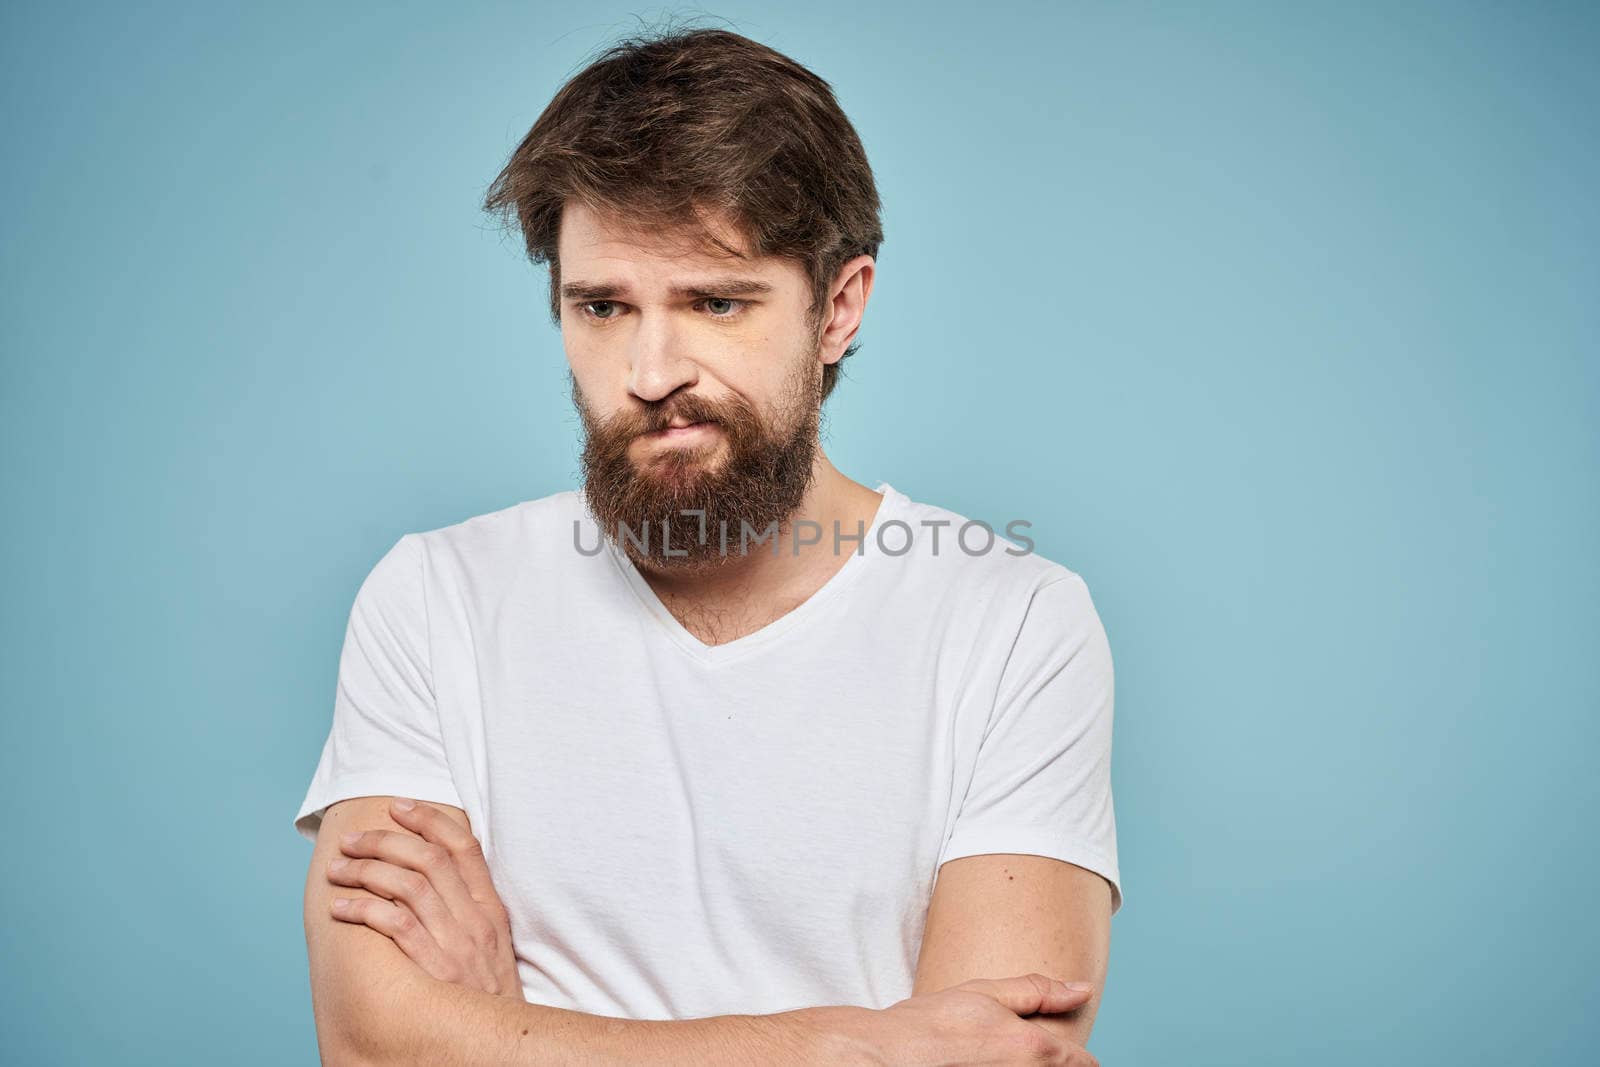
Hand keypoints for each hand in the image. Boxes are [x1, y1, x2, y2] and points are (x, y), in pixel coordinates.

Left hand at [326, 797, 523, 999]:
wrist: (496, 1045)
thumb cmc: (483, 994)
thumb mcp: (491, 945)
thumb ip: (468, 910)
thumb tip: (430, 875)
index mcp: (491, 908)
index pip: (464, 846)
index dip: (430, 819)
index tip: (399, 806)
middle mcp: (476, 919)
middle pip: (428, 857)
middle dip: (385, 839)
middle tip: (352, 839)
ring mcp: (456, 943)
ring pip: (406, 884)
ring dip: (365, 870)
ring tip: (337, 869)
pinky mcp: (432, 968)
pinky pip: (393, 924)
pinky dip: (363, 908)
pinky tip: (340, 908)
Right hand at [833, 974, 1098, 1065]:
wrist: (885, 1058)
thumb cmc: (930, 1024)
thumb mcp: (985, 994)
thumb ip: (1038, 992)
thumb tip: (1082, 990)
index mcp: (1035, 1051)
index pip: (1084, 1065)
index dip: (1073, 1058)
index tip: (1051, 1053)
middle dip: (1045, 1065)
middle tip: (1008, 1054)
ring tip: (990, 1061)